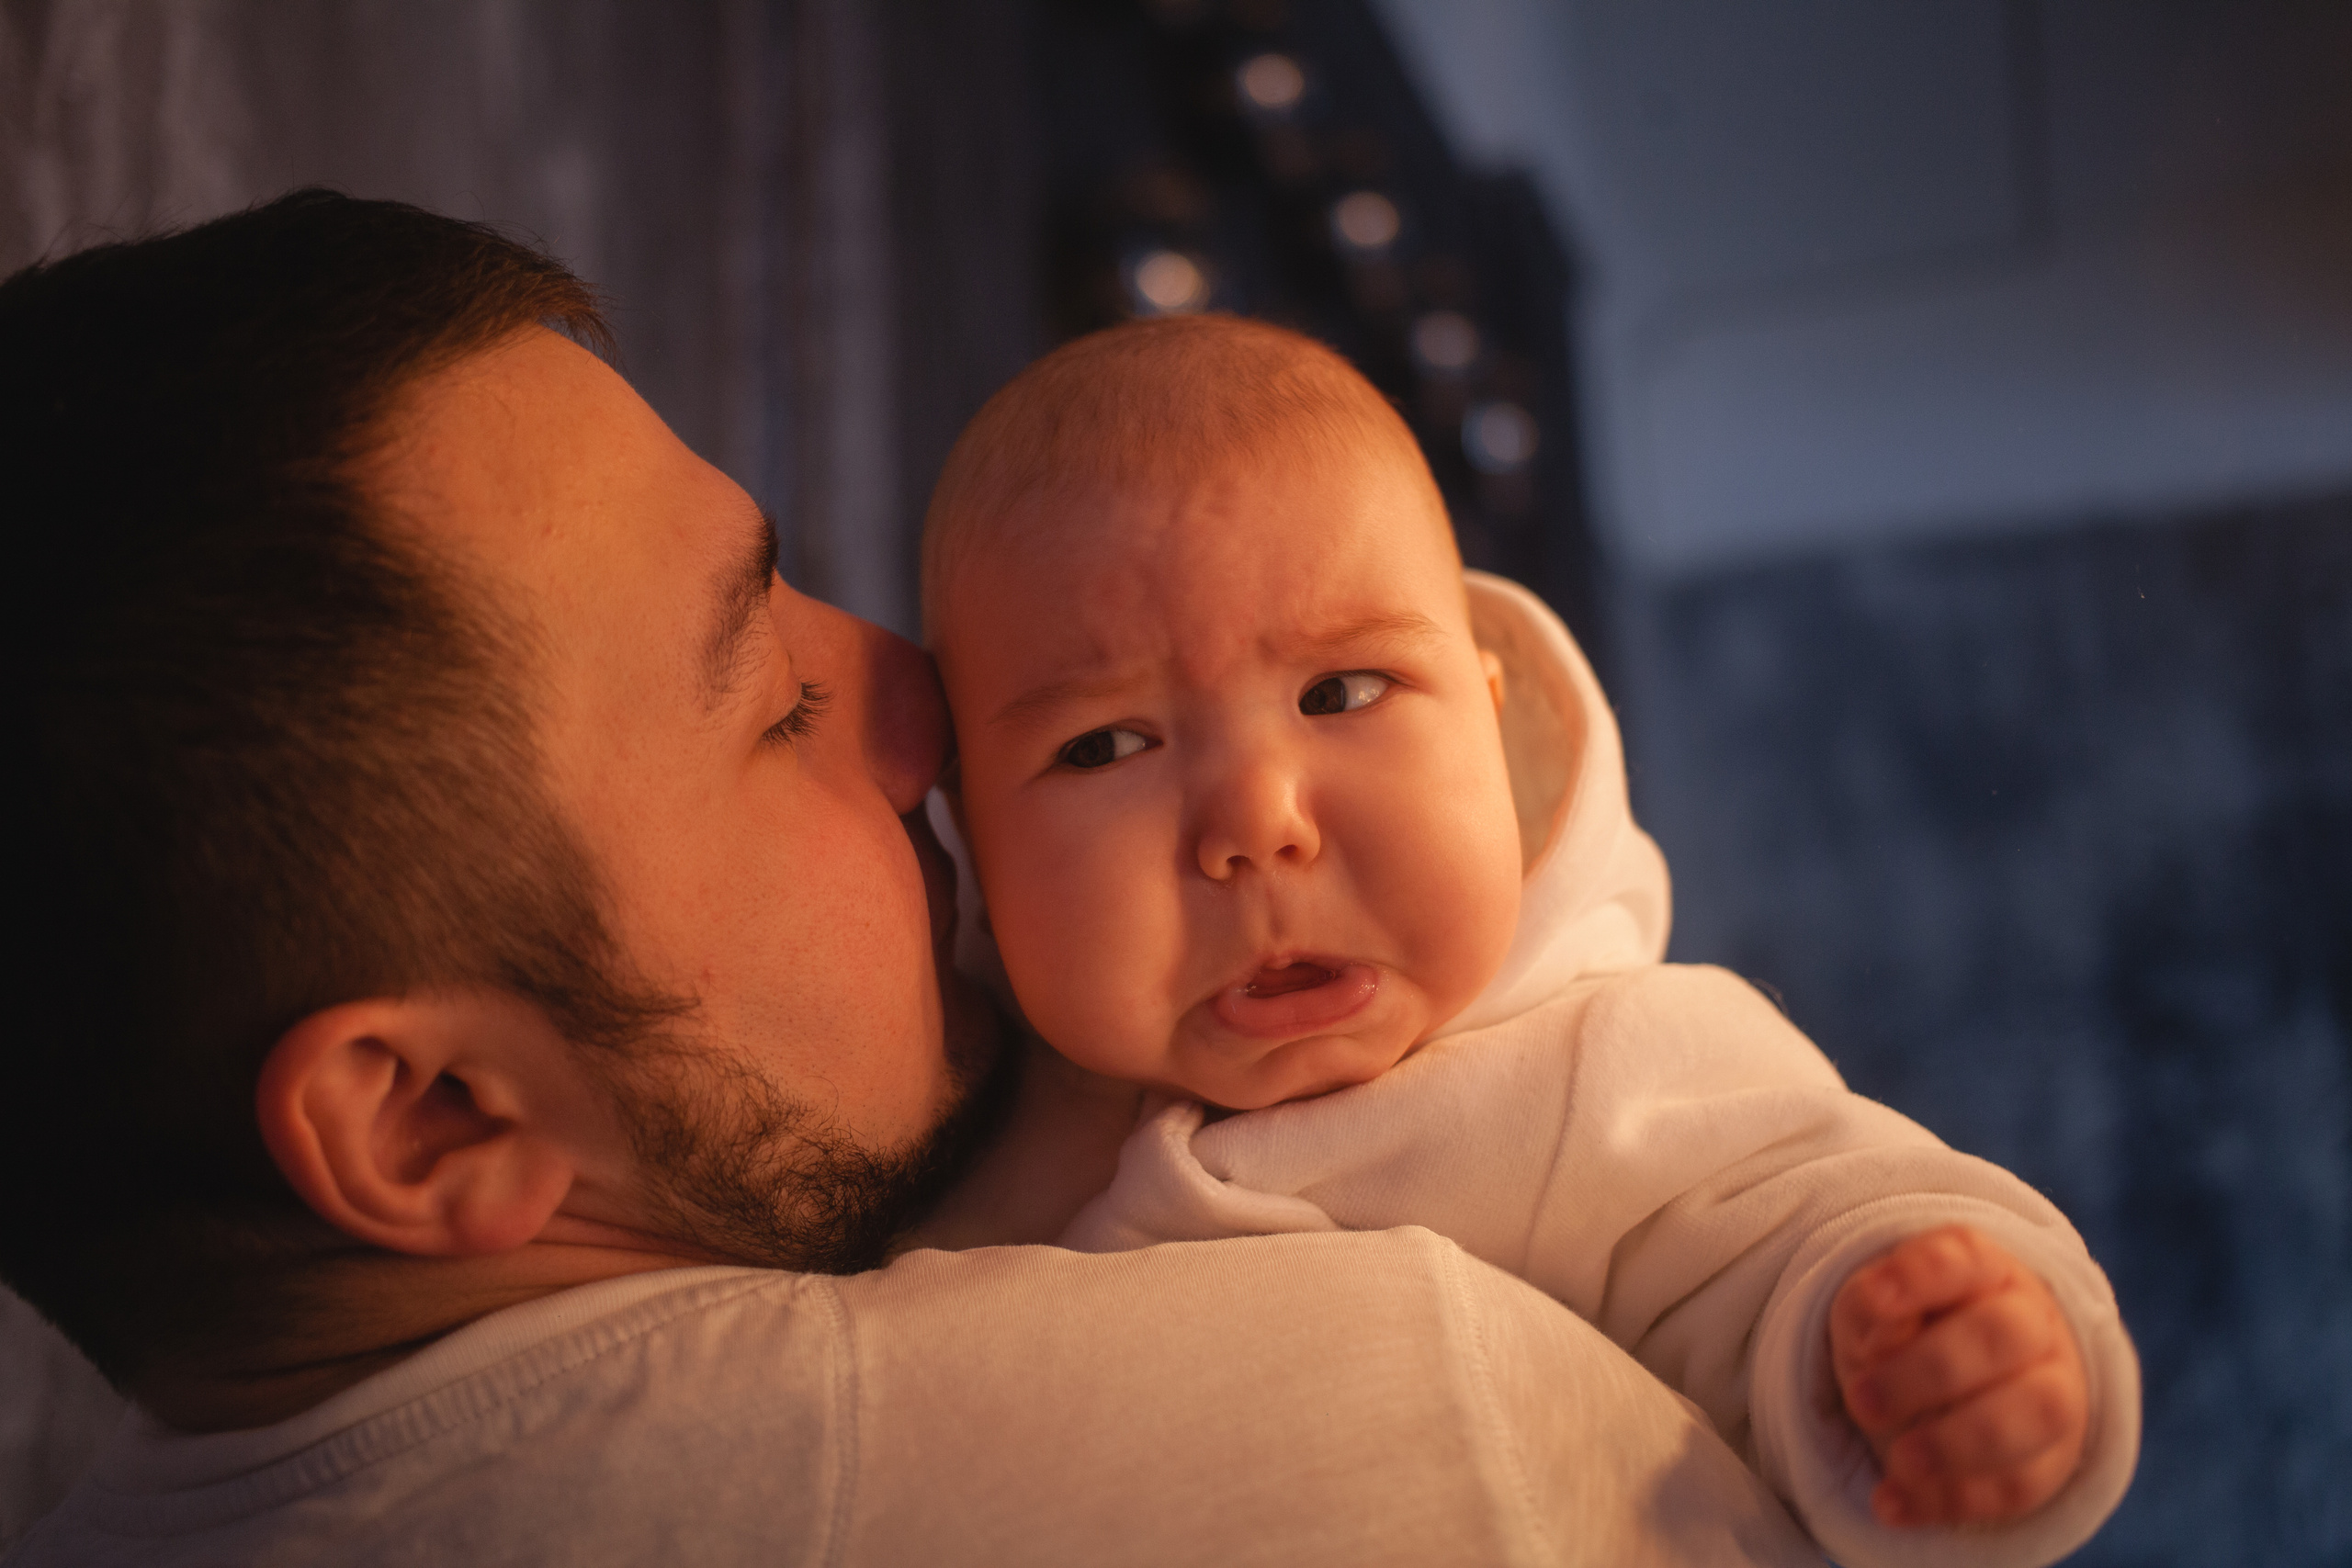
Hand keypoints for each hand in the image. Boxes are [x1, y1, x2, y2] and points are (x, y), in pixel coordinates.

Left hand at [1830, 1224, 2087, 1527]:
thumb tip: (1878, 1341)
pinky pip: (2021, 1484)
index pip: (1965, 1256)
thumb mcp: (1870, 1310)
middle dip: (1927, 1372)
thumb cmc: (1905, 1331)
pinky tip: (1892, 1504)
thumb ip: (1869, 1311)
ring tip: (1897, 1461)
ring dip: (1959, 1442)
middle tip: (1862, 1401)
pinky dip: (1953, 1500)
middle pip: (2003, 1335)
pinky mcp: (2053, 1460)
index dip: (1920, 1275)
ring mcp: (2056, 1390)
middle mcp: (2033, 1322)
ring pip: (2035, 1412)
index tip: (1875, 1299)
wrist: (1954, 1386)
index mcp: (1985, 1268)